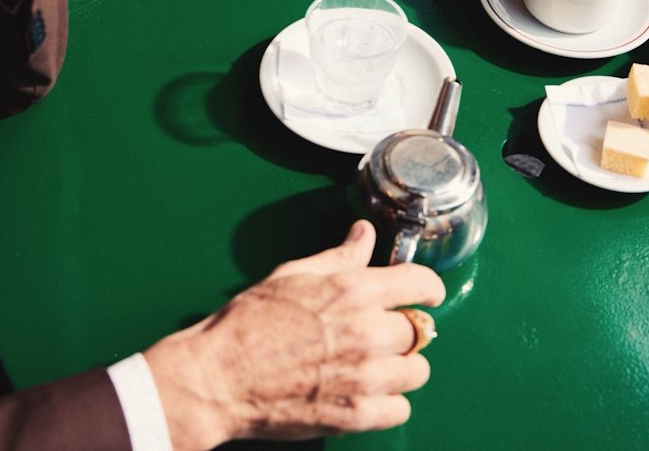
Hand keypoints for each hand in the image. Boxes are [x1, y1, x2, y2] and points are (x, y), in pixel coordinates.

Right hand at [143, 220, 445, 449]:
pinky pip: (400, 409)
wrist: (220, 377)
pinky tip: (367, 393)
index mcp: (353, 291)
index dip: (429, 288)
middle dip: (402, 330)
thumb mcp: (293, 275)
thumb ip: (339, 257)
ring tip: (374, 366)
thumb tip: (364, 234)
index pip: (420, 283)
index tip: (428, 294)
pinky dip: (389, 403)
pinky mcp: (356, 414)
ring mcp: (365, 377)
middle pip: (418, 331)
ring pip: (417, 371)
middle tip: (380, 335)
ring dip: (400, 367)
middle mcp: (367, 332)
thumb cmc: (248, 324)